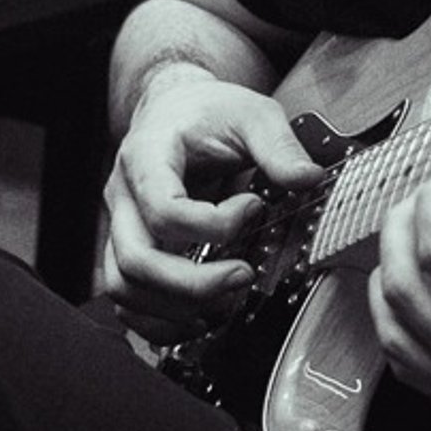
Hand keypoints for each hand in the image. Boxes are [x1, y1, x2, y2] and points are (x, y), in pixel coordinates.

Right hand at [102, 65, 324, 329]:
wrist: (174, 109)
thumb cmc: (207, 112)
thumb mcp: (250, 112)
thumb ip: (278, 144)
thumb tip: (307, 178)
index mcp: (146, 157)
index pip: (164, 210)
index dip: (214, 223)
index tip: (254, 207)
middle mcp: (123, 197)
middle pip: (135, 261)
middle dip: (193, 284)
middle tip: (243, 277)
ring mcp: (122, 227)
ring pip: (123, 287)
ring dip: (174, 310)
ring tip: (225, 306)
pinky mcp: (129, 249)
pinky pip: (125, 299)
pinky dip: (158, 321)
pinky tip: (200, 318)